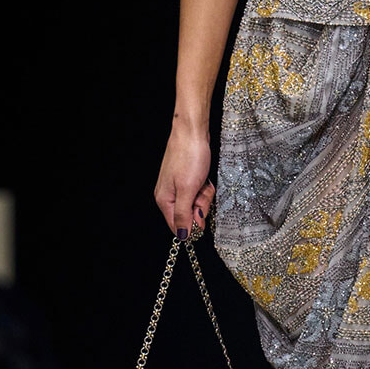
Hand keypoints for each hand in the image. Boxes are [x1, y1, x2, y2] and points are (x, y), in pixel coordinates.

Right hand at [155, 120, 215, 236]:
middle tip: (202, 192)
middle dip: (200, 206)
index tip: (202, 215)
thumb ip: (183, 214)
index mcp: (165, 200)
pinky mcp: (187, 180)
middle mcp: (169, 196)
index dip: (192, 225)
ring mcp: (178, 187)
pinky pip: (198, 192)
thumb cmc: (189, 157)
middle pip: (188, 215)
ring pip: (195, 204)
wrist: (192, 132)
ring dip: (204, 196)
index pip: (177, 226)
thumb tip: (181, 236)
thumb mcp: (188, 190)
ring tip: (203, 182)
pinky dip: (204, 187)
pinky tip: (205, 179)